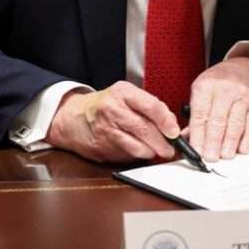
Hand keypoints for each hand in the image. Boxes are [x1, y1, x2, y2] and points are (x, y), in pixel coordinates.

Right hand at [46, 82, 179, 162]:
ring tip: (157, 151)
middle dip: (163, 143)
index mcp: (122, 93)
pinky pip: (128, 155)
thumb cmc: (105, 106)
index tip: (174, 132)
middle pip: (146, 129)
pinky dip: (138, 155)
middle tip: (170, 149)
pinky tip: (139, 151)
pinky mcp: (103, 146)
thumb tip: (171, 124)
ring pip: (138, 146)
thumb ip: (149, 106)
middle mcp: (113, 109)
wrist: (74, 118)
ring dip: (152, 152)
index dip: (166, 122)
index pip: (151, 106)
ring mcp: (106, 129)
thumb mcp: (126, 96)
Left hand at [187, 56, 248, 161]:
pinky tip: (242, 149)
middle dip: (213, 142)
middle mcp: (224, 90)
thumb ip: (194, 115)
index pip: (200, 114)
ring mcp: (242, 97)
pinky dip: (247, 139)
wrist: (243, 69)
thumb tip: (185, 139)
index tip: (196, 150)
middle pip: (218, 121)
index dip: (198, 135)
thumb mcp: (201, 91)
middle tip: (210, 158)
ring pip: (235, 124)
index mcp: (205, 87)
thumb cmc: (217, 83)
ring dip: (230, 143)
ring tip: (225, 157)